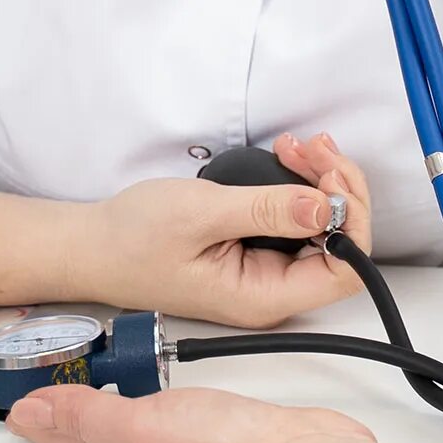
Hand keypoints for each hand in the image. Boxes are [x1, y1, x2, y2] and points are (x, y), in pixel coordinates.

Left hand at [6, 383, 373, 442]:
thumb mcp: (138, 426)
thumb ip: (85, 416)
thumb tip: (30, 413)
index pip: (67, 439)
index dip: (38, 421)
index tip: (12, 398)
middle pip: (93, 432)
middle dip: (65, 408)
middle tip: (41, 380)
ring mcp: (183, 439)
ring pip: (128, 419)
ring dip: (105, 398)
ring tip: (87, 377)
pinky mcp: (216, 423)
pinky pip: (167, 406)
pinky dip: (150, 393)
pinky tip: (158, 385)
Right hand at [70, 132, 373, 327]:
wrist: (92, 245)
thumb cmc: (133, 239)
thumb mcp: (201, 215)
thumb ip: (266, 211)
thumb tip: (326, 207)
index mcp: (264, 296)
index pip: (345, 269)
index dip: (350, 219)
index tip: (327, 177)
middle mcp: (273, 290)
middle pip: (343, 242)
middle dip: (337, 187)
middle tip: (312, 148)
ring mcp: (266, 271)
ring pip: (324, 225)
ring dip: (321, 179)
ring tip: (298, 146)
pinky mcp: (256, 251)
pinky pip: (297, 219)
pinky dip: (301, 184)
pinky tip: (288, 157)